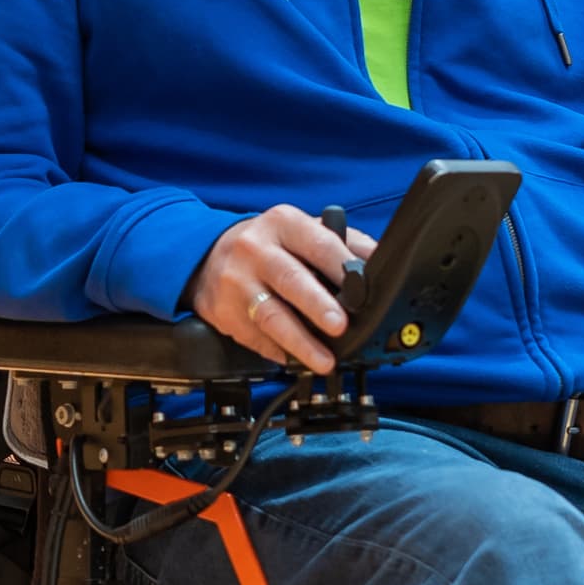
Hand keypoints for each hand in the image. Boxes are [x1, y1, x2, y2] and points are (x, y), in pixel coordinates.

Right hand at [188, 207, 378, 372]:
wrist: (204, 255)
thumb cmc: (266, 245)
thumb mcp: (299, 229)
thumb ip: (341, 241)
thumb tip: (379, 260)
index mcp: (282, 224)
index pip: (318, 243)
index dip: (342, 266)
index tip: (363, 287)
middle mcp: (255, 250)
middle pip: (290, 279)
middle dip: (317, 305)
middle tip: (340, 325)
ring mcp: (236, 282)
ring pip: (270, 316)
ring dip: (300, 342)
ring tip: (323, 360)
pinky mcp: (223, 311)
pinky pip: (255, 337)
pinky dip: (277, 352)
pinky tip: (295, 360)